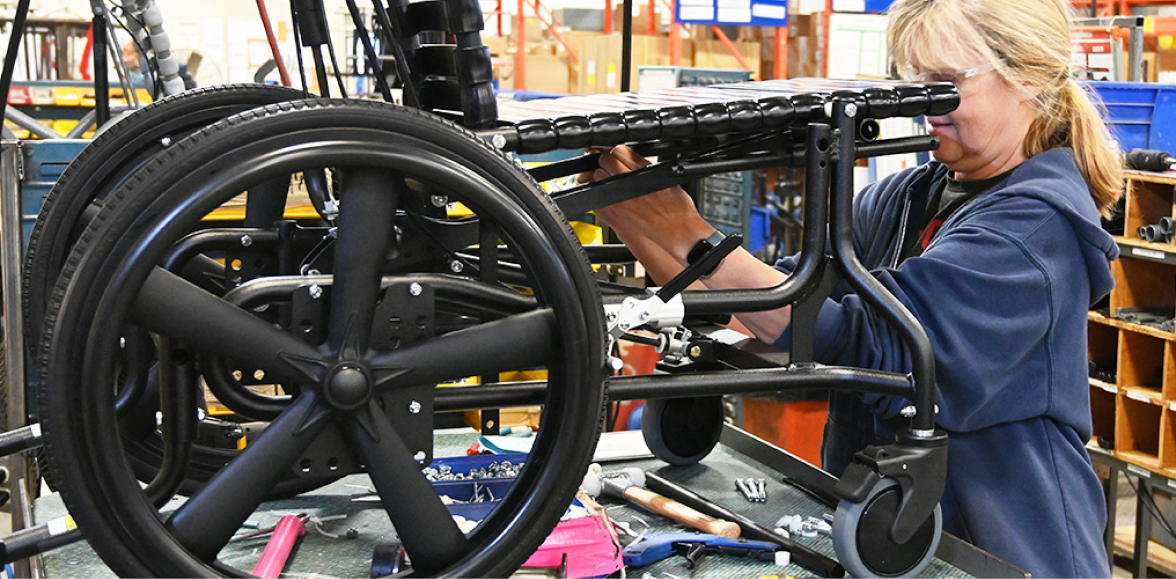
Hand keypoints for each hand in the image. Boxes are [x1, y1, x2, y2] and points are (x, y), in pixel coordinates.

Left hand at [578, 145, 713, 262]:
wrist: (679, 231)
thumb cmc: (678, 208)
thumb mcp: (667, 177)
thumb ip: (646, 166)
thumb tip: (632, 159)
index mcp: (644, 168)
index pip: (619, 149)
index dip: (617, 152)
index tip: (618, 157)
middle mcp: (631, 180)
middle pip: (605, 160)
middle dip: (607, 162)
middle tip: (614, 169)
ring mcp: (621, 196)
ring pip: (598, 176)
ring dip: (602, 177)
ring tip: (612, 183)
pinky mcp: (616, 210)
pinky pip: (598, 194)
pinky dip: (601, 193)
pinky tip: (611, 197)